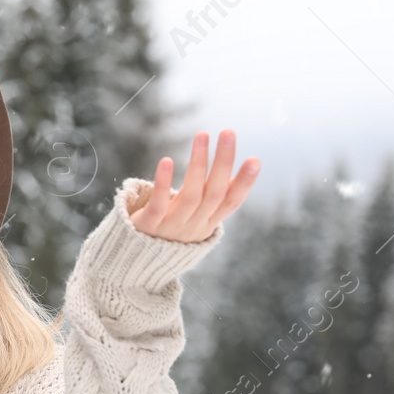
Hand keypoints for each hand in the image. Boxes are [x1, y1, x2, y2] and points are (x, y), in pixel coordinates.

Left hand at [130, 129, 258, 242]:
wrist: (137, 261)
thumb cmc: (172, 230)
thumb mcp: (197, 218)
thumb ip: (214, 198)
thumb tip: (235, 172)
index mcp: (209, 222)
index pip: (231, 202)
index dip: (244, 183)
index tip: (255, 160)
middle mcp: (194, 225)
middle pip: (213, 193)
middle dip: (223, 162)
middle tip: (228, 133)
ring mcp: (172, 226)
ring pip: (190, 195)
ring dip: (198, 164)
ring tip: (202, 135)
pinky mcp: (149, 225)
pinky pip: (158, 204)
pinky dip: (163, 183)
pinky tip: (167, 160)